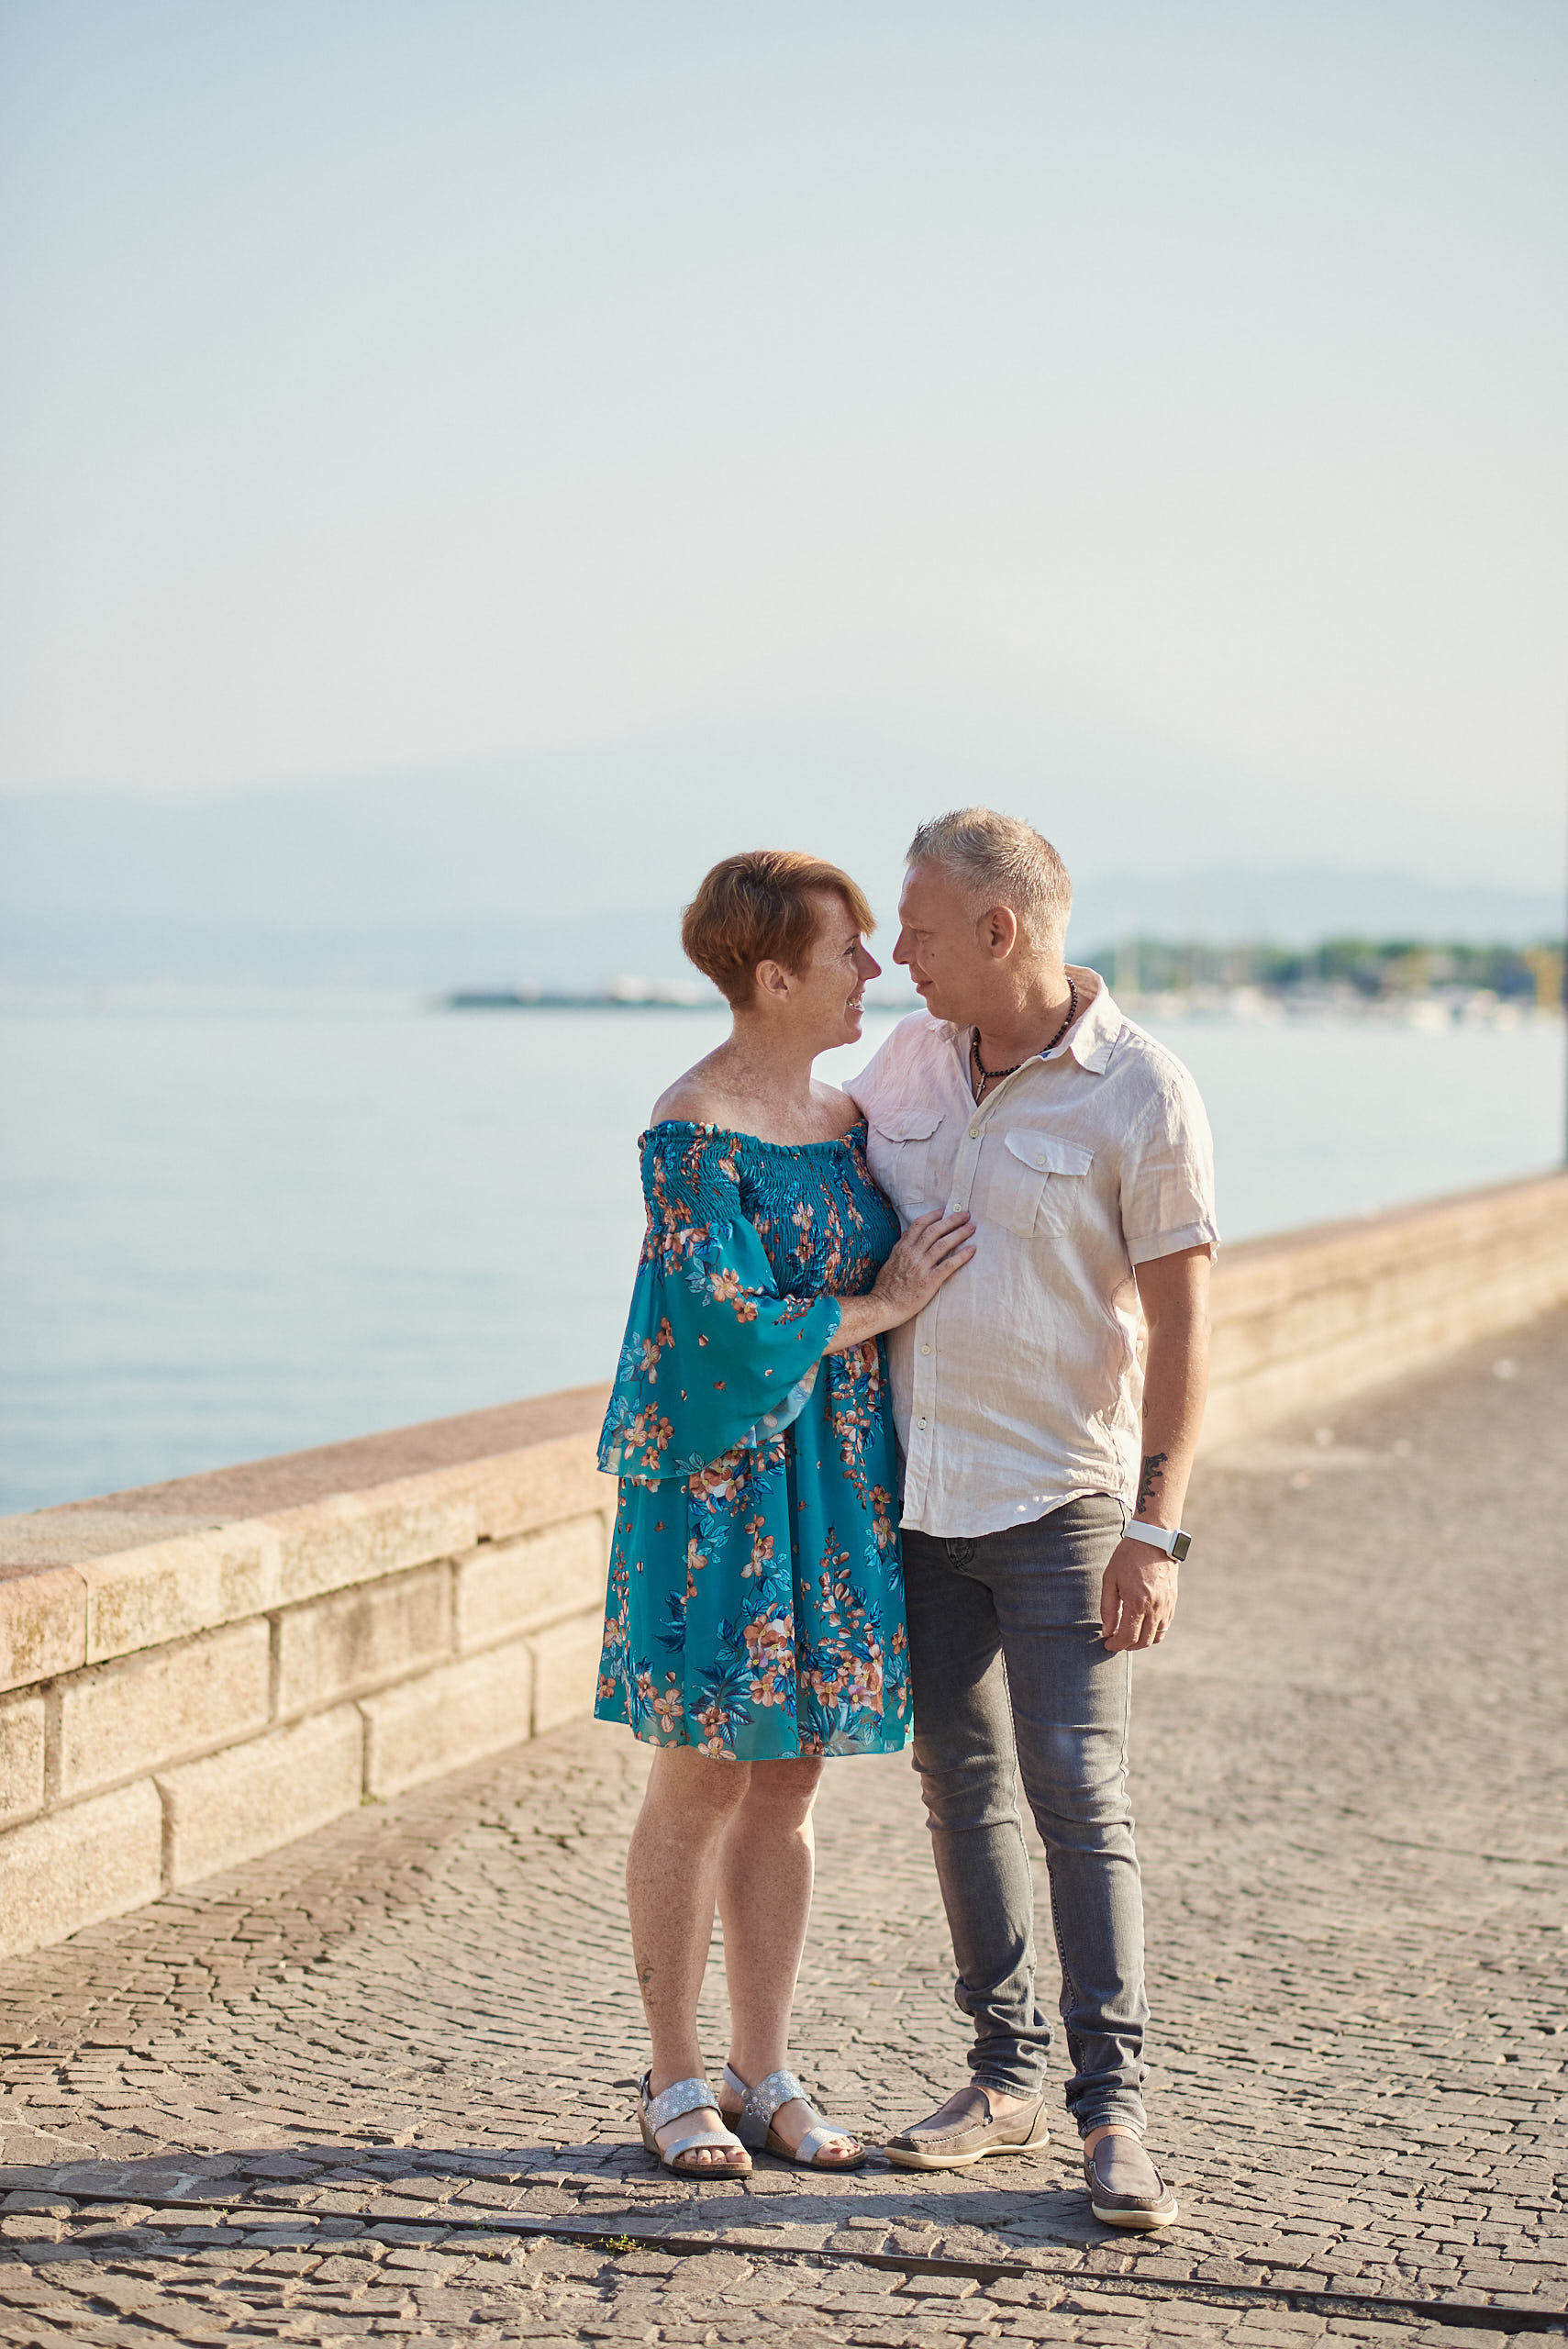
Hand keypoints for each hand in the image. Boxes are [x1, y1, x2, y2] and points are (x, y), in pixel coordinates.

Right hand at [872, 1210, 975, 1325]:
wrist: (884, 1306)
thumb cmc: (886, 1287)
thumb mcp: (890, 1261)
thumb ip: (900, 1247)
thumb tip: (907, 1233)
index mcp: (902, 1248)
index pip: (919, 1225)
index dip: (933, 1215)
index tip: (944, 1210)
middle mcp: (912, 1254)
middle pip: (934, 1231)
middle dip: (951, 1220)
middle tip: (965, 1215)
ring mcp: (921, 1267)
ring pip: (943, 1244)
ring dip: (959, 1234)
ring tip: (971, 1228)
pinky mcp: (930, 1281)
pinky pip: (949, 1264)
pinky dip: (961, 1256)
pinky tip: (971, 1250)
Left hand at [1100, 1535, 1179, 1649]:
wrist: (1154, 1539)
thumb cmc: (1127, 1557)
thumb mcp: (1110, 1579)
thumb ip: (1108, 1608)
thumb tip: (1106, 1632)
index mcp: (1137, 1602)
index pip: (1128, 1637)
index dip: (1116, 1645)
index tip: (1107, 1644)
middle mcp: (1155, 1607)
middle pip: (1143, 1641)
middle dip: (1128, 1646)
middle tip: (1116, 1641)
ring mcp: (1167, 1605)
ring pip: (1157, 1637)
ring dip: (1142, 1641)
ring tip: (1129, 1635)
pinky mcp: (1173, 1601)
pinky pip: (1165, 1626)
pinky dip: (1153, 1631)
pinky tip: (1142, 1624)